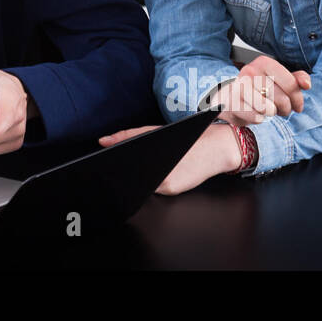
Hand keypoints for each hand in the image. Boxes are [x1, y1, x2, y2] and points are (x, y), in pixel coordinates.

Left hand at [98, 123, 241, 194]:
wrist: (219, 148)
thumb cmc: (190, 136)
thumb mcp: (157, 130)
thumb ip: (129, 135)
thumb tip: (103, 140)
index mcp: (156, 147)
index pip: (126, 156)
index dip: (113, 159)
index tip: (103, 159)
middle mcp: (161, 169)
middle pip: (132, 172)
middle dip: (123, 168)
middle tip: (113, 165)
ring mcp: (167, 183)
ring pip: (141, 182)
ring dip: (135, 176)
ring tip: (130, 168)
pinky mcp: (172, 190)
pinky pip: (153, 189)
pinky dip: (149, 182)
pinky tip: (150, 174)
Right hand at [214, 56, 310, 125]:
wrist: (233, 98)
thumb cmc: (259, 89)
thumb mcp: (280, 81)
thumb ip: (297, 79)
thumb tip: (306, 84)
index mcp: (264, 62)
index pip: (291, 84)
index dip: (298, 98)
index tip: (297, 105)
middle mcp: (250, 71)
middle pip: (282, 99)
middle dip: (286, 109)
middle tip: (281, 109)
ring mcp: (239, 86)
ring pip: (269, 109)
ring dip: (272, 113)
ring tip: (269, 110)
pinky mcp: (232, 101)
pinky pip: (255, 117)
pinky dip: (259, 119)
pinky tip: (256, 114)